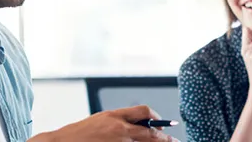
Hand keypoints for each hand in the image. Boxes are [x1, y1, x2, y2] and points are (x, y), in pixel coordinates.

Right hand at [36, 105, 177, 141]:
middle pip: (151, 133)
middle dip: (164, 138)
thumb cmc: (78, 134)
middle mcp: (119, 129)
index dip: (157, 118)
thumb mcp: (100, 120)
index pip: (144, 112)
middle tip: (173, 141)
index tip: (163, 123)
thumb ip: (119, 121)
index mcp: (114, 115)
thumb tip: (138, 125)